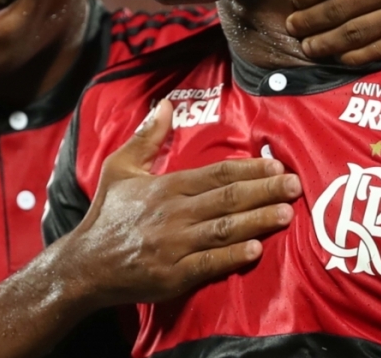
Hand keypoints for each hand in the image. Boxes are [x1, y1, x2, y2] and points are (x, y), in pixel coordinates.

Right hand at [59, 100, 300, 306]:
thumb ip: (146, 137)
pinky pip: (208, 265)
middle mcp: (174, 214)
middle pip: (227, 200)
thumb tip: (164, 103)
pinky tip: (256, 250)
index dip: (249, 169)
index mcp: (166, 187)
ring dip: (258, 221)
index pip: (216, 174)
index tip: (277, 164)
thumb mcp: (119, 168)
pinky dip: (233, 257)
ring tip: (287, 214)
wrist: (84, 266)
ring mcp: (174, 247)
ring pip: (224, 230)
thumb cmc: (106, 215)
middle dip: (265, 191)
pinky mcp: (172, 276)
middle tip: (295, 184)